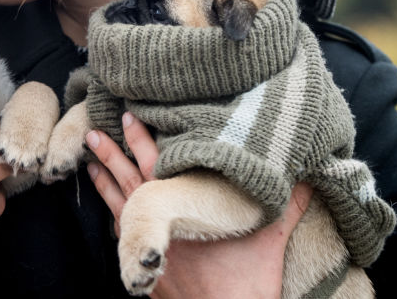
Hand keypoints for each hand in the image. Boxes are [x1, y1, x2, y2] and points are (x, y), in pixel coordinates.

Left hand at [86, 112, 312, 298]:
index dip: (141, 140)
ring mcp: (149, 248)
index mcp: (183, 211)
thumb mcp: (268, 236)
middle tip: (95, 128)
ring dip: (105, 183)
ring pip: (120, 208)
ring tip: (89, 162)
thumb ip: (286, 205)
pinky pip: (124, 237)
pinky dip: (115, 219)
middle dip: (113, 154)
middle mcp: (159, 226)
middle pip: (130, 181)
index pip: (156, 165)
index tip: (128, 116)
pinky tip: (109, 208)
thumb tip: (307, 176)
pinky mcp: (147, 270)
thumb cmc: (247, 279)